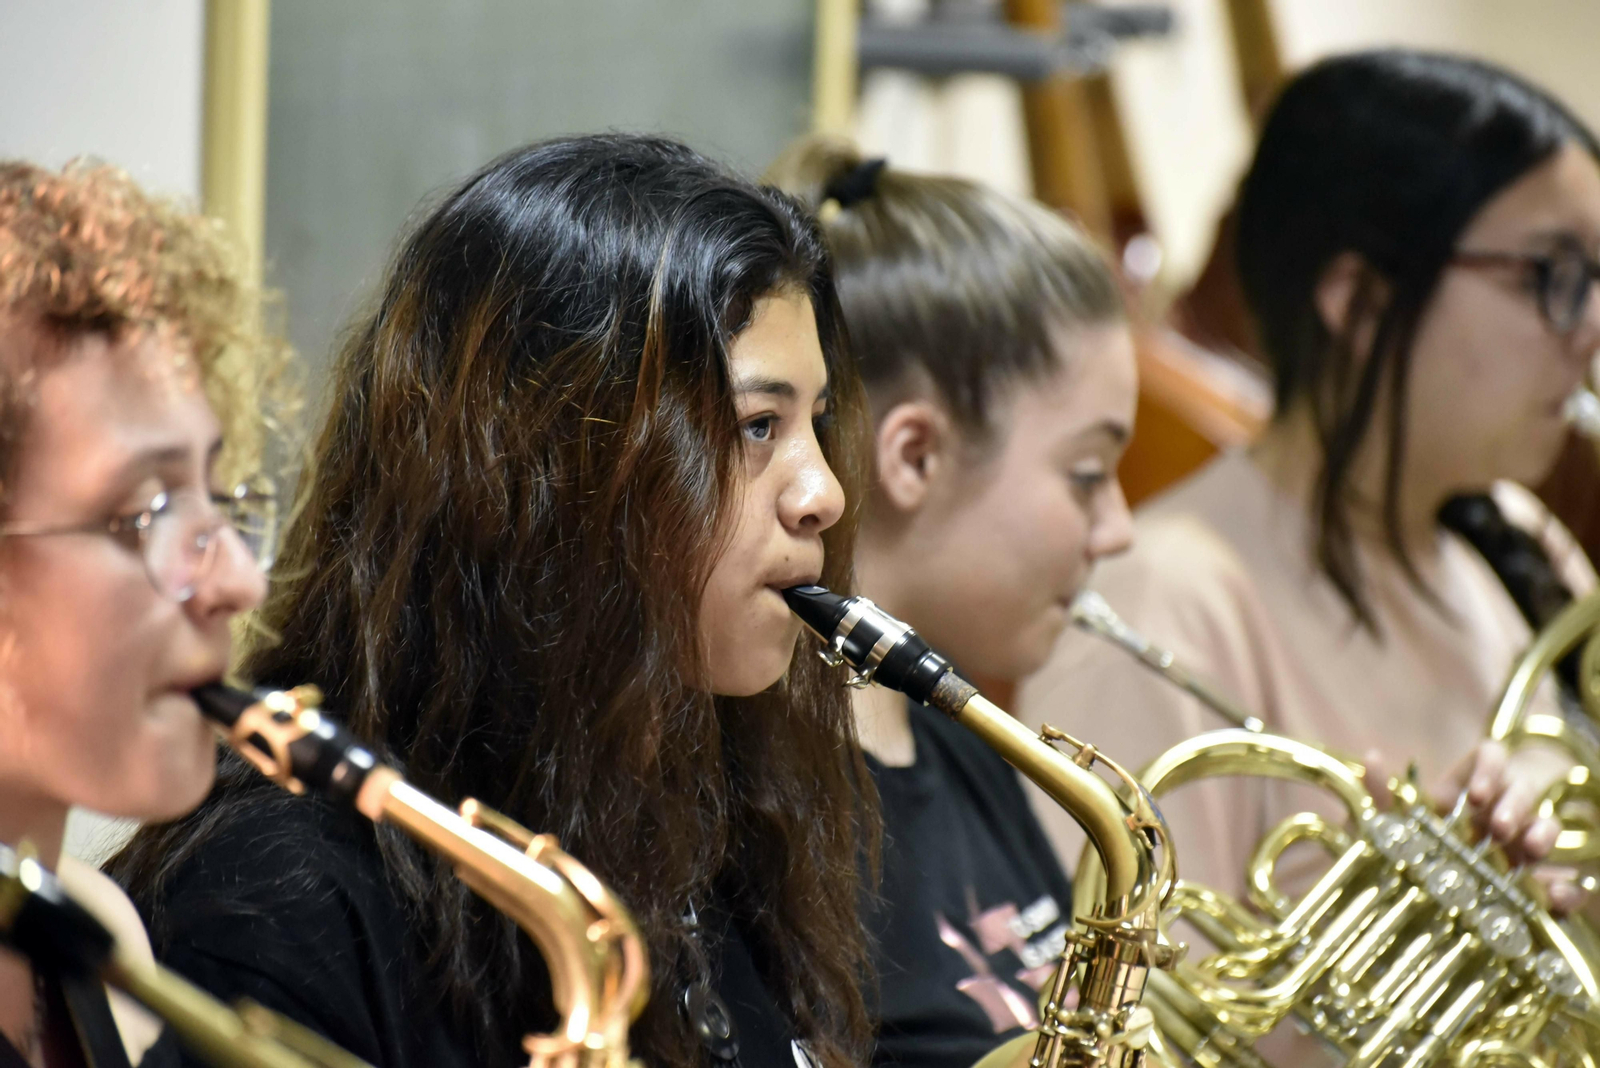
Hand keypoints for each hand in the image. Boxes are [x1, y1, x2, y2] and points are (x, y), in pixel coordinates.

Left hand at [1364, 741, 1585, 914]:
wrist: (1412, 907)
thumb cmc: (1404, 849)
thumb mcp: (1389, 825)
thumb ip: (1380, 796)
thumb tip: (1372, 757)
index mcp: (1466, 788)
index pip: (1490, 759)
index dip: (1487, 769)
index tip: (1474, 794)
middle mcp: (1499, 808)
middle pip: (1520, 791)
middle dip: (1513, 805)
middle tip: (1498, 827)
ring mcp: (1521, 842)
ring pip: (1545, 825)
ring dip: (1543, 832)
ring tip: (1533, 849)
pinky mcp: (1538, 883)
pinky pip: (1562, 880)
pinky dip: (1567, 887)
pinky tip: (1564, 893)